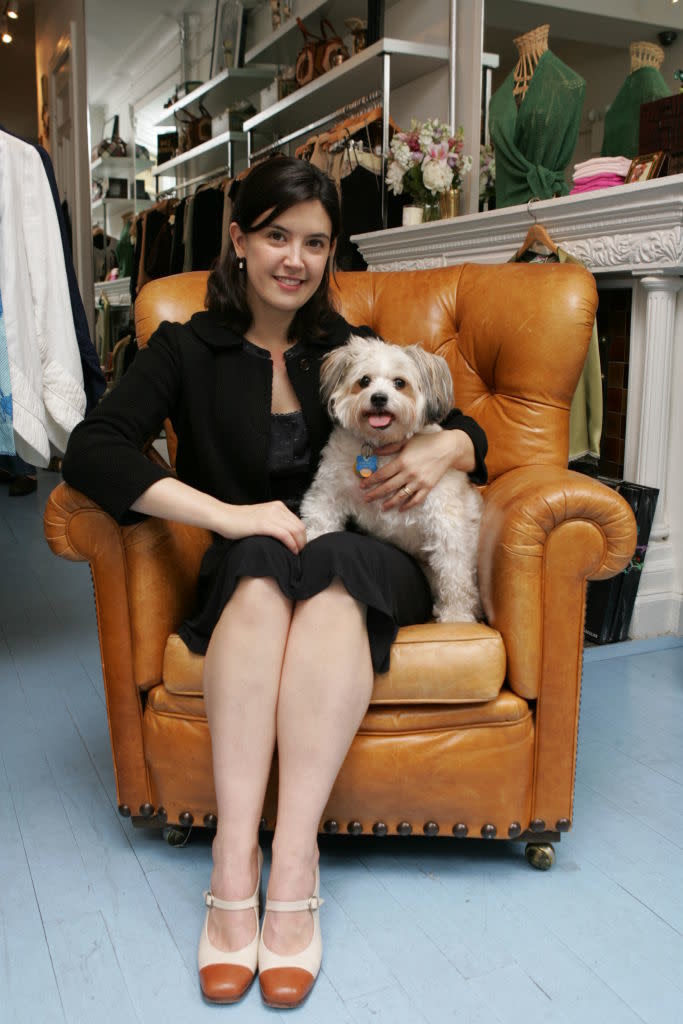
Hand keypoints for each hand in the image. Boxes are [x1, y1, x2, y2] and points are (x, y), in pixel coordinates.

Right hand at [223, 500, 306, 553]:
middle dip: (302, 542)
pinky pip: (285, 534)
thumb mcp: (261, 518)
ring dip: (299, 544)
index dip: (302, 537)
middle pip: (299, 527)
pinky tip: (291, 552)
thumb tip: (286, 537)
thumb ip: (274, 523)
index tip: (299, 548)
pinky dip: (291, 544)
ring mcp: (270, 515)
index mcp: (277, 506)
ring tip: (296, 554)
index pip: (298, 522)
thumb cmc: (239, 521)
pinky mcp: (263, 524)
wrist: (223, 516)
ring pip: (295, 531)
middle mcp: (277, 508)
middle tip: (299, 554)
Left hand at [359, 430, 474, 511]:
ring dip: (389, 503)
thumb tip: (374, 451)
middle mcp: (409, 473)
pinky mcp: (428, 487)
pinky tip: (400, 509)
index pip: (382, 474)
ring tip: (381, 508)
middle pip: (388, 487)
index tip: (362, 486)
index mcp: (402, 461)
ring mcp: (419, 481)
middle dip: (375, 494)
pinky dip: (408, 505)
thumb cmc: (426, 442)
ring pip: (401, 496)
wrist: (447, 448)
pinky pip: (416, 499)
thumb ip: (390, 448)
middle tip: (366, 499)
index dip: (371, 481)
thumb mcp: (406, 441)